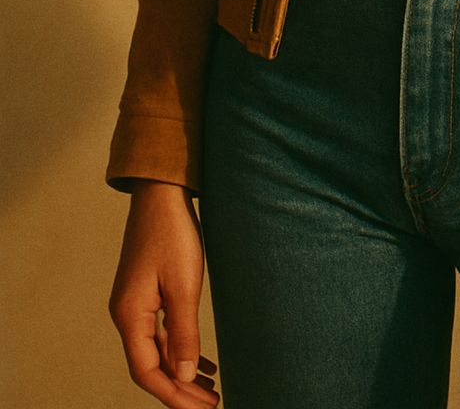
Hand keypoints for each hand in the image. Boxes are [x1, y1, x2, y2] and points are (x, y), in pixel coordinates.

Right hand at [109, 180, 218, 407]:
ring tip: (211, 390)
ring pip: (157, 351)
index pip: (146, 372)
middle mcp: (126, 314)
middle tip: (212, 404)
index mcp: (129, 315)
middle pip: (150, 366)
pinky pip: (161, 333)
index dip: (172, 395)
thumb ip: (183, 333)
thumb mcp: (184, 285)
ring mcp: (135, 304)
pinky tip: (202, 361)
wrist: (162, 192)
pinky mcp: (146, 293)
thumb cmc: (173, 234)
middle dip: (179, 390)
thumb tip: (181, 377)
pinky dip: (180, 349)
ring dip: (181, 372)